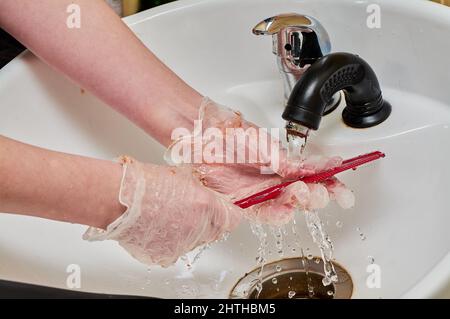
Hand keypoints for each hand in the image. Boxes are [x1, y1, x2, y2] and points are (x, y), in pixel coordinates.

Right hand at [83, 157, 241, 266]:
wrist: (118, 199)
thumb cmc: (145, 184)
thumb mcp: (183, 178)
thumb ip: (203, 191)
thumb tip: (212, 195)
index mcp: (205, 207)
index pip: (234, 218)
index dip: (231, 213)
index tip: (227, 210)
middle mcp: (197, 230)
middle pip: (216, 231)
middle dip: (209, 222)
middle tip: (191, 210)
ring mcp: (181, 246)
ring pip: (195, 241)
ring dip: (188, 232)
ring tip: (167, 216)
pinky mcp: (164, 257)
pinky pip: (175, 250)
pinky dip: (170, 241)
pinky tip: (157, 227)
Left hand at [166, 98, 354, 225]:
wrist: (200, 135)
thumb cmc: (229, 133)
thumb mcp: (262, 143)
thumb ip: (285, 160)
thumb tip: (308, 170)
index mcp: (282, 162)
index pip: (312, 174)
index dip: (329, 181)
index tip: (342, 186)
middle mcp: (273, 178)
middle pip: (303, 193)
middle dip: (319, 194)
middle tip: (324, 192)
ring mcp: (259, 190)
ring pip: (286, 204)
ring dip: (300, 203)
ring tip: (307, 195)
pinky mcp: (242, 201)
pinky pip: (262, 212)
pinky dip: (276, 213)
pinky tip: (286, 212)